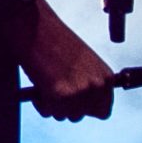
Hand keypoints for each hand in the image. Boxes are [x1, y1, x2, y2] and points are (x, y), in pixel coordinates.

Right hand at [12, 0, 115, 121]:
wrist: (36, 26)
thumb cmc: (55, 40)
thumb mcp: (83, 61)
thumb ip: (88, 83)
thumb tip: (82, 104)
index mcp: (106, 77)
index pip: (104, 110)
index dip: (86, 108)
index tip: (74, 104)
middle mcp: (97, 86)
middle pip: (82, 115)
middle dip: (67, 107)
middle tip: (55, 92)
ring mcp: (79, 92)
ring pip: (65, 116)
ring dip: (54, 105)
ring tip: (46, 85)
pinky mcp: (60, 96)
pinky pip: (49, 112)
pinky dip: (41, 103)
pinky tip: (38, 86)